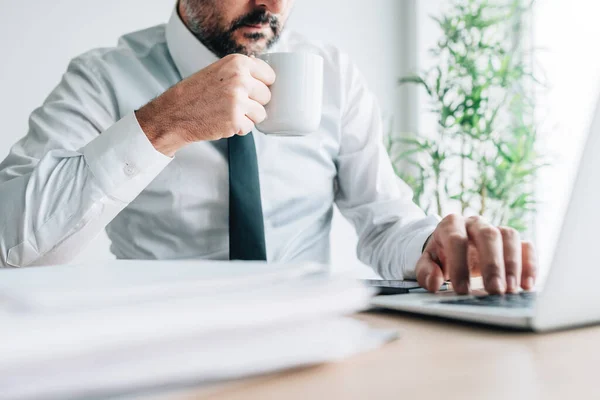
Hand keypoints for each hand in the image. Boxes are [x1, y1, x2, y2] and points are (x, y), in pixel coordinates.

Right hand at [135, 54, 275, 156]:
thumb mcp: (219, 70)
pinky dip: (239, 128)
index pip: (269, 75)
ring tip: (229, 112)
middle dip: (254, 103)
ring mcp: (238, 100)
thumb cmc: (197, 92)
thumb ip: (242, 70)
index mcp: (237, 63)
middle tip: (234, 103)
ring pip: (261, 113)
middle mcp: (240, 79)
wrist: (175, 113)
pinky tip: (224, 121)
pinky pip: (250, 127)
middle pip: (267, 95)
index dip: (261, 85)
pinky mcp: (235, 120)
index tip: (250, 90)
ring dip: (248, 117)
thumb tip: (268, 74)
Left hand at [416, 215, 537, 294]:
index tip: (462, 290)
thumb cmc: (440, 256)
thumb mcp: (425, 264)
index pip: (456, 239)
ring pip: (509, 236)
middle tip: (494, 290)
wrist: (452, 246)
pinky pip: (526, 246)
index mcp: (450, 225)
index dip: (459, 265)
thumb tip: (434, 282)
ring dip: (512, 264)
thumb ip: (425, 273)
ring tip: (511, 290)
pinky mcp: (512, 241)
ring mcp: (495, 228)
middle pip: (488, 235)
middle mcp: (475, 223)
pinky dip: (529, 264)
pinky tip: (527, 285)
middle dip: (492, 264)